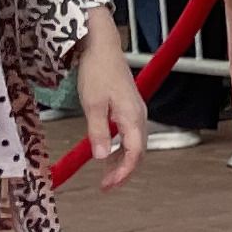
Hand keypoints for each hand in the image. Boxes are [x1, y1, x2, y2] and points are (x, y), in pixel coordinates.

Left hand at [72, 11, 145, 186]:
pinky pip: (130, 134)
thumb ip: (97, 132)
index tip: (109, 185)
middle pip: (138, 152)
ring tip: (105, 173)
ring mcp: (136, 111)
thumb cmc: (97, 71)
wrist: (102, 45)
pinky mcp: (129, 107)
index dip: (123, 172)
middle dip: (123, 171)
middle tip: (106, 185)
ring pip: (135, 144)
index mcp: (132, 117)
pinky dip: (120, 148)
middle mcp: (139, 116)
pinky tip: (107, 151)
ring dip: (122, 160)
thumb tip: (99, 157)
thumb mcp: (92, 104)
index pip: (134, 153)